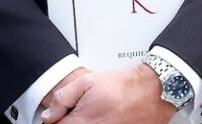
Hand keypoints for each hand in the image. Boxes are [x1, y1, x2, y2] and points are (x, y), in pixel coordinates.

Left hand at [45, 65, 173, 123]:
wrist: (152, 92)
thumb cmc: (123, 87)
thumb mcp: (86, 82)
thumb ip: (62, 99)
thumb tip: (49, 115)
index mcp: (82, 122)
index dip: (56, 118)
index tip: (60, 114)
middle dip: (71, 120)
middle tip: (81, 111)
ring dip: (86, 122)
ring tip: (95, 113)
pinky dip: (98, 123)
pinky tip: (105, 117)